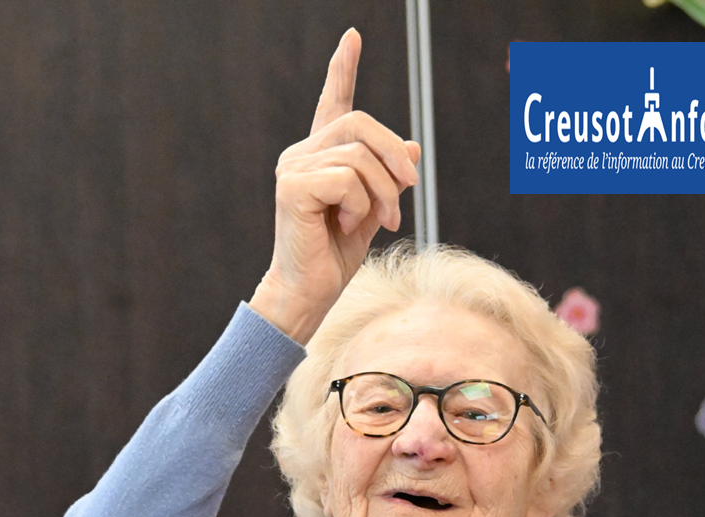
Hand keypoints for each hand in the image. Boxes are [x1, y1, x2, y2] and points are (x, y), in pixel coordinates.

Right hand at [250, 28, 420, 344]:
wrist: (311, 291)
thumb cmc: (337, 255)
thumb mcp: (374, 211)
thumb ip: (389, 179)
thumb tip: (412, 148)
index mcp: (320, 157)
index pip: (334, 105)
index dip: (343, 70)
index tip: (353, 37)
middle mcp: (302, 154)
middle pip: (362, 125)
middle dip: (394, 159)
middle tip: (408, 194)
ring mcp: (293, 168)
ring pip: (360, 156)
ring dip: (383, 194)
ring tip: (380, 222)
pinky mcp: (292, 188)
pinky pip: (347, 179)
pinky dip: (360, 206)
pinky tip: (345, 226)